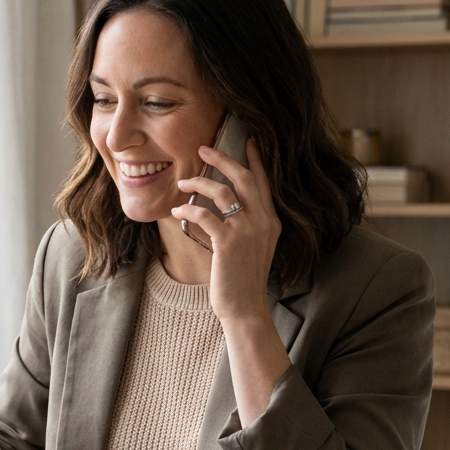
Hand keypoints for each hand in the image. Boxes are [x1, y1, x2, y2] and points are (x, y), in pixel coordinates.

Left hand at [171, 138, 290, 426]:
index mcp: (271, 221)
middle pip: (244, 178)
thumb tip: (229, 208)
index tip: (247, 140)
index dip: (255, 160)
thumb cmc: (243, 280)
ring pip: (223, 192)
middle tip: (203, 149)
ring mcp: (247, 231)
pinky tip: (178, 210)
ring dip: (199, 183)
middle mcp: (263, 222)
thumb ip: (247, 226)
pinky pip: (205, 215)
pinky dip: (189, 209)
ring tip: (183, 182)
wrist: (245, 309)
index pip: (264, 183)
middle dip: (223, 159)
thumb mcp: (252, 248)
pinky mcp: (228, 243)